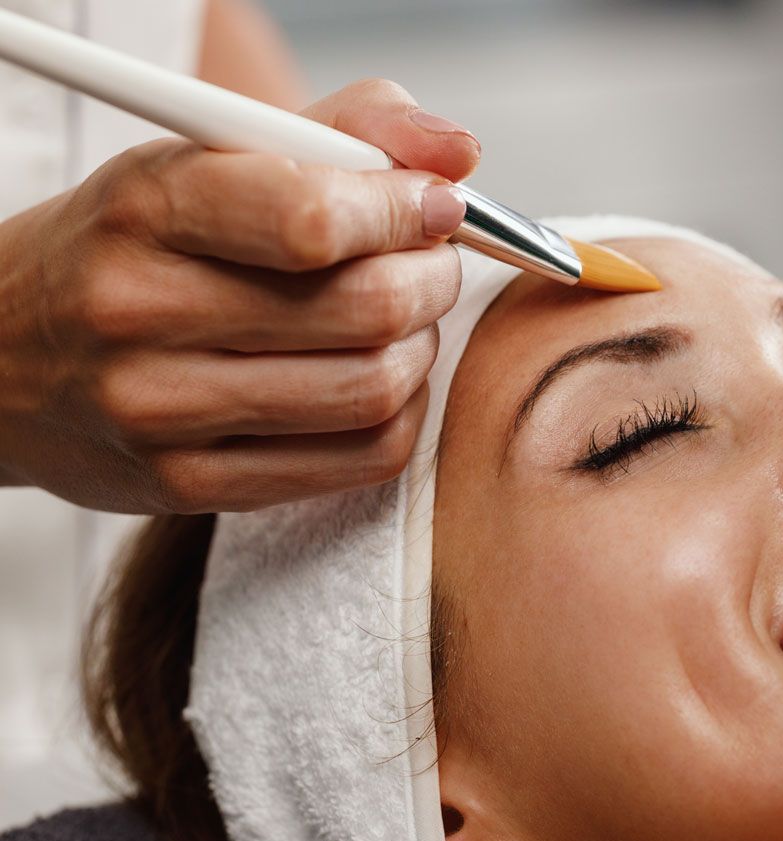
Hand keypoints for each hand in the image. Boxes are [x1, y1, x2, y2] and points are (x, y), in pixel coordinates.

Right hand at [0, 79, 479, 512]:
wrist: (2, 354)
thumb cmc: (133, 248)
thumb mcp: (206, 160)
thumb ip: (342, 134)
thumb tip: (457, 150)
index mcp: (144, 209)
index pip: (316, 219)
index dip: (406, 211)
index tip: (434, 205)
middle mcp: (139, 311)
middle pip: (365, 309)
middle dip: (430, 280)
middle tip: (431, 264)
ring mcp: (160, 409)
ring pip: (372, 389)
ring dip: (420, 349)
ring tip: (405, 322)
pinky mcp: (188, 484)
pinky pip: (358, 459)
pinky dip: (400, 415)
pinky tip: (381, 381)